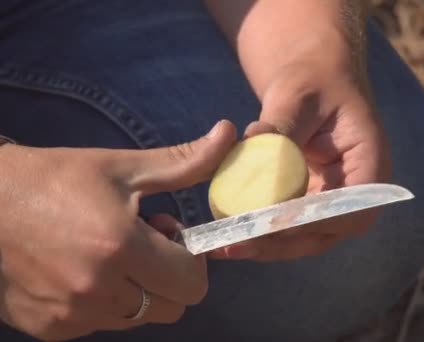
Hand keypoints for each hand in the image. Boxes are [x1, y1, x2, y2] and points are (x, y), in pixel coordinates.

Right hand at [0, 121, 235, 340]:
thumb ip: (184, 163)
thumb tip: (230, 134)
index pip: (192, 283)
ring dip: (139, 290)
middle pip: (172, 307)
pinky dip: (106, 302)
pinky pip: (102, 324)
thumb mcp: (123, 168)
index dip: (192, 259)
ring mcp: (71, 316)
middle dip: (170, 277)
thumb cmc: (56, 179)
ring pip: (138, 317)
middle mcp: (98, 292)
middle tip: (145, 242)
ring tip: (111, 253)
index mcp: (120, 248)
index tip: (170, 232)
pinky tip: (84, 270)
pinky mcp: (50, 329)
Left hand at [208, 60, 391, 261]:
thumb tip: (254, 142)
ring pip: (303, 238)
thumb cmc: (314, 81)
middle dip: (280, 242)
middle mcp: (356, 192)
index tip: (273, 222)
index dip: (314, 221)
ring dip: (266, 244)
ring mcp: (332, 202)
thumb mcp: (299, 96)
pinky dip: (259, 232)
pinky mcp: (307, 204)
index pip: (352, 209)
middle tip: (237, 243)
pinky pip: (286, 227)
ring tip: (225, 246)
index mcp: (370, 164)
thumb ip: (281, 124)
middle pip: (325, 232)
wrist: (313, 81)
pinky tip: (227, 234)